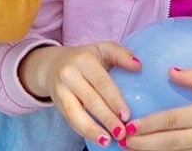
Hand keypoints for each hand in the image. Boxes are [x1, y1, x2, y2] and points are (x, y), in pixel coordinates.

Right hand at [18, 42, 138, 146]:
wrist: (53, 64)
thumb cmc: (86, 58)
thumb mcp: (103, 50)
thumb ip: (121, 55)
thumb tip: (138, 66)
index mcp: (85, 60)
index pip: (102, 82)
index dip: (114, 100)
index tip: (126, 115)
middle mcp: (70, 74)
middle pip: (91, 100)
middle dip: (107, 119)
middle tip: (122, 133)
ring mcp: (61, 90)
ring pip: (76, 113)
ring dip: (93, 130)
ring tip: (108, 141)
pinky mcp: (57, 103)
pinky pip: (70, 120)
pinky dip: (84, 131)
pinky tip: (98, 139)